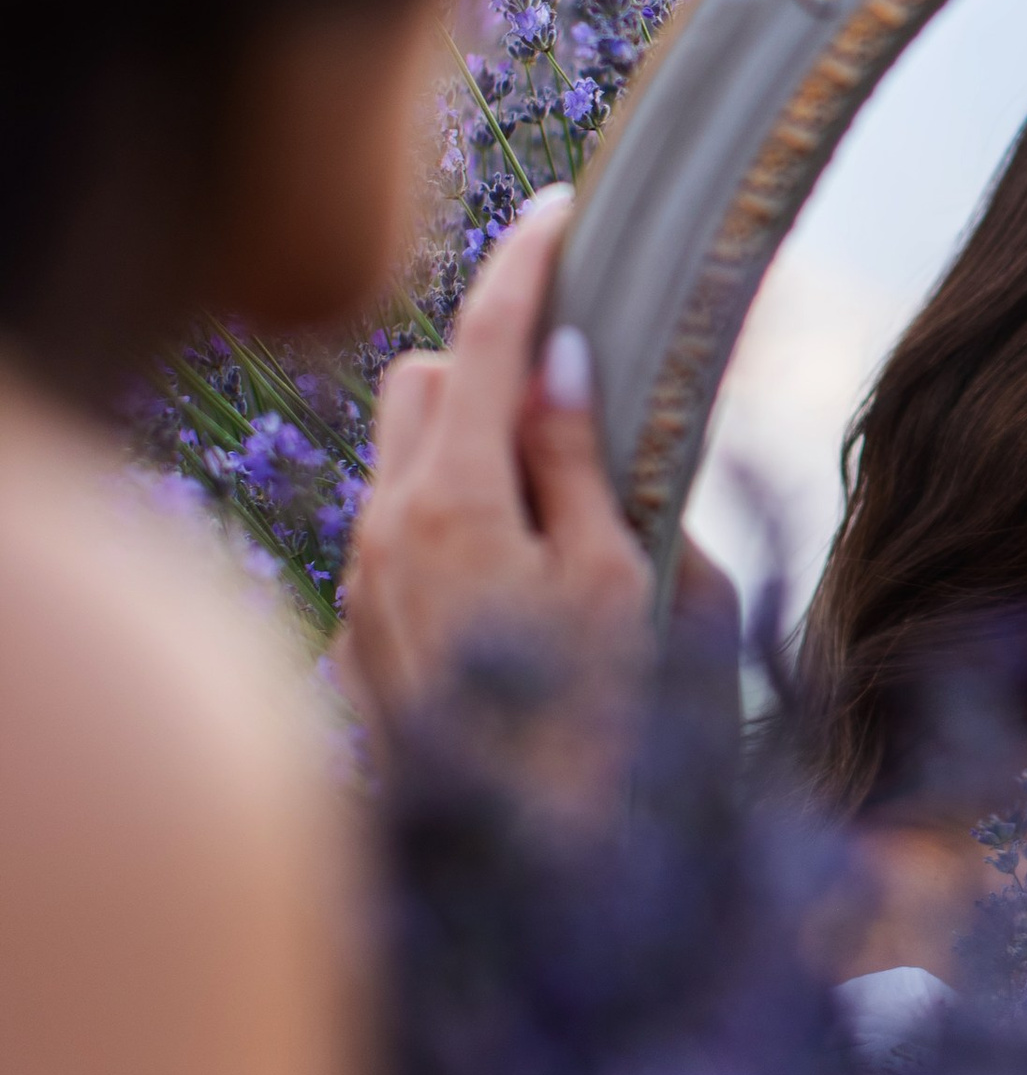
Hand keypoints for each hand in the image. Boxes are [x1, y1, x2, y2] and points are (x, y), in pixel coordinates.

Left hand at [343, 188, 650, 725]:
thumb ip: (578, 463)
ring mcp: (363, 590)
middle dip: (490, 368)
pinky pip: (398, 539)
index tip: (563, 207)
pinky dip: (456, 525)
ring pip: (402, 464)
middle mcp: (383, 533)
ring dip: (471, 451)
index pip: (487, 343)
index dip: (526, 264)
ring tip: (560, 518)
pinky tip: (520, 595)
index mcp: (454, 503)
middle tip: (578, 410)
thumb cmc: (598, 723)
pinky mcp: (363, 641)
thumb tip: (562, 364)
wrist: (530, 866)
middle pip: (419, 382)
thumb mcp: (615, 581)